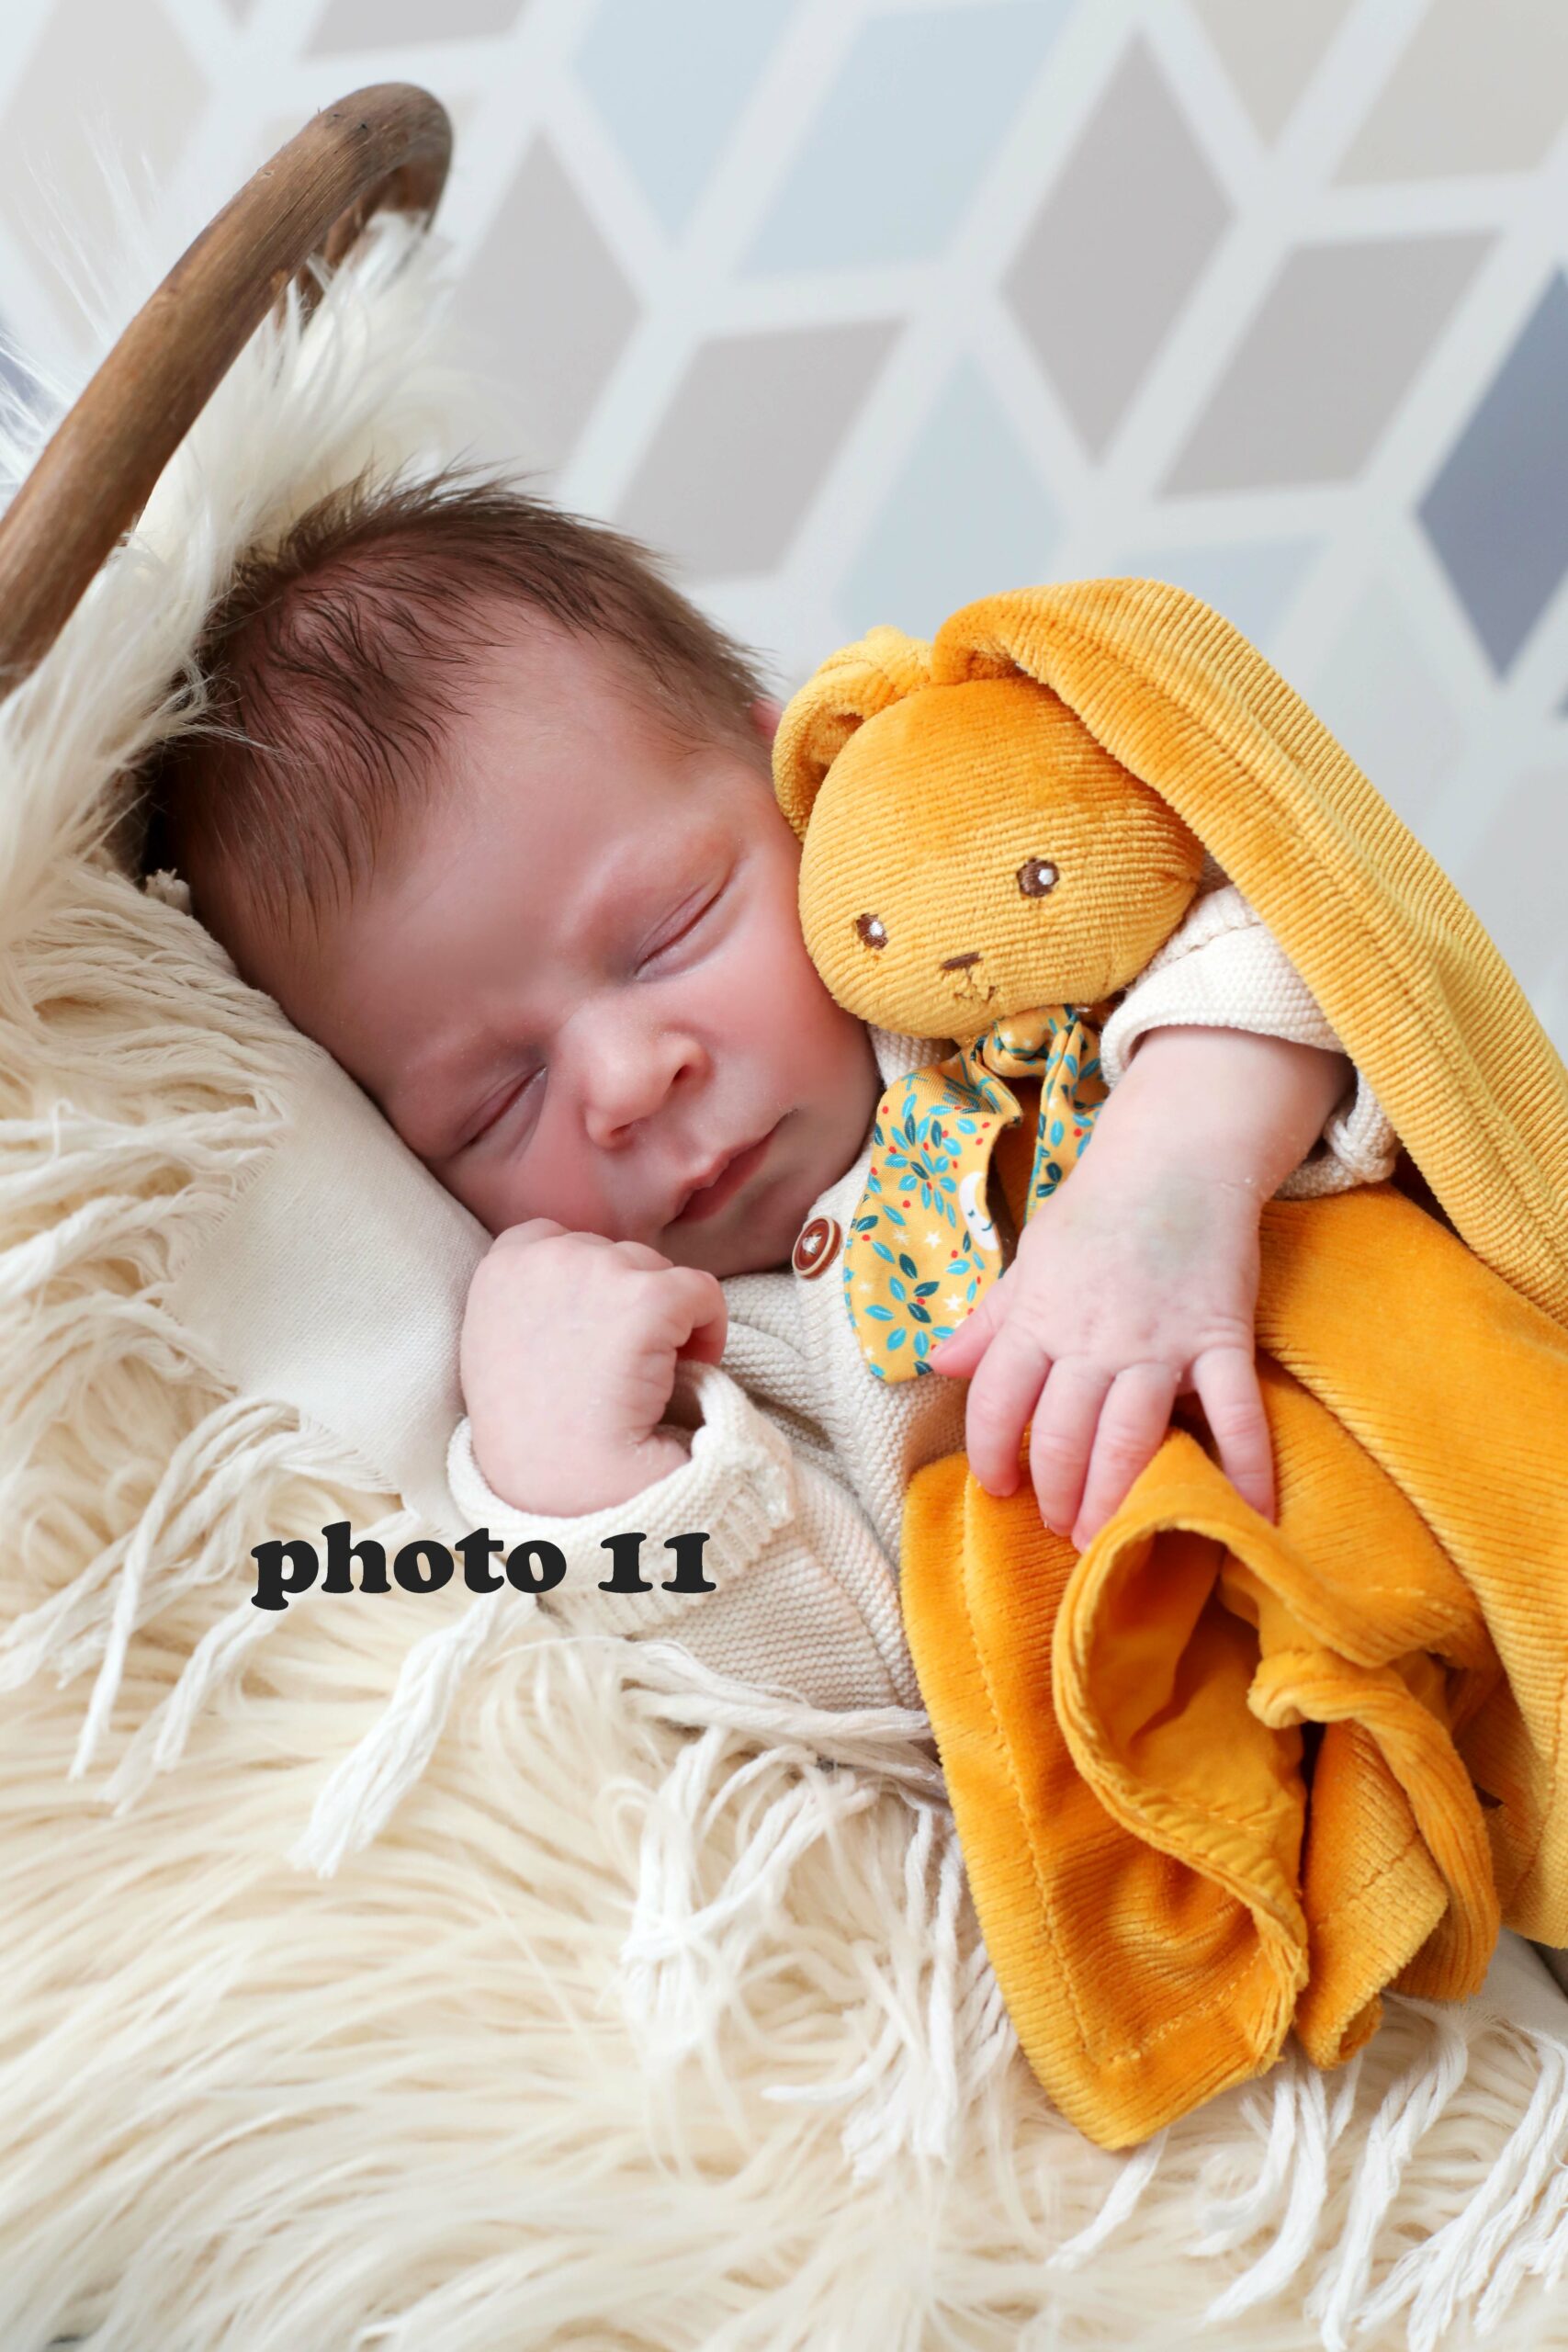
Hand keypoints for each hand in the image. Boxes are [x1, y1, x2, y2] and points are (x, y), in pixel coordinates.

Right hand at [460, 1219, 727, 1515]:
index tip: (595, 1341)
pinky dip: (708, 1331)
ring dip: (665, 1321)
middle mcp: (544, 1257)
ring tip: (647, 1380)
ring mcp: (597, 1273)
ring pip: (659, 1273)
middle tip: (623, 1374)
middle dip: (629, 1307)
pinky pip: (703, 1292)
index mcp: (499, 1269)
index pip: (553, 1238)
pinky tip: (684, 1377)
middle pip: (615, 1255)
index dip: (590, 1289)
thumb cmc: (531, 1442)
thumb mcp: (501, 1352)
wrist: (559, 1493)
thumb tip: (588, 1295)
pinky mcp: (647, 1299)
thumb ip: (530, 1304)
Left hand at [926, 1155, 1271, 1548]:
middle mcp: (1093, 1340)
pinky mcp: (1220, 1339)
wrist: (1176, 1159)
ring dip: (1116, 1499)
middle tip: (1061, 1529)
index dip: (990, 1452)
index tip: (996, 1486)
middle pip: (1062, 1435)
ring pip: (1129, 1438)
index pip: (997, 1401)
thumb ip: (991, 1320)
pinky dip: (1246, 1468)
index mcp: (1039, 1318)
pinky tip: (1253, 1518)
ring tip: (1109, 1541)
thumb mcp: (1029, 1259)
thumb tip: (941, 1365)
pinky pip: (1235, 1413)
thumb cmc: (1095, 1211)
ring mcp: (1160, 1343)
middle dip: (1055, 1494)